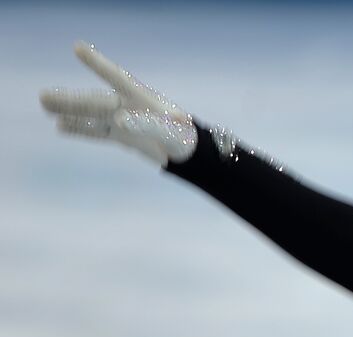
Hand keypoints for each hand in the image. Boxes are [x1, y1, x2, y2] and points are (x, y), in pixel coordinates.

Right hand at [40, 42, 195, 165]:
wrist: (190, 152)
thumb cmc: (183, 136)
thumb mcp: (168, 131)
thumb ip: (145, 124)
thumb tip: (119, 121)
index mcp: (141, 99)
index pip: (115, 77)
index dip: (97, 63)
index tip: (78, 48)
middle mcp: (128, 106)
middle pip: (94, 102)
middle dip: (70, 100)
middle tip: (43, 97)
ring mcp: (123, 120)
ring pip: (91, 115)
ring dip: (69, 111)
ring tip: (45, 106)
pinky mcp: (122, 136)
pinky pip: (97, 131)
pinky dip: (79, 129)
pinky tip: (60, 127)